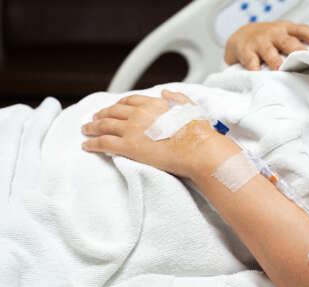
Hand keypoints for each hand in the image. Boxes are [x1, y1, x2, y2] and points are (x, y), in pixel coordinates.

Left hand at [81, 90, 221, 177]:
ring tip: (86, 130)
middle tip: (94, 118)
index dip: (118, 105)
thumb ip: (176, 97)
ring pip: (103, 125)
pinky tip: (86, 145)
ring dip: (92, 127)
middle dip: (101, 114)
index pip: (129, 102)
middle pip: (113, 112)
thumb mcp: (189, 107)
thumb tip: (165, 92)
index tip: (113, 109)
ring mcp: (131, 129)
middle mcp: (139, 114)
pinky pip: (103, 143)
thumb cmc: (196, 131)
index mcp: (153, 104)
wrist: (195, 148)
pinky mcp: (127, 146)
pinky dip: (92, 143)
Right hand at [224, 21, 308, 70]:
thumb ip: (296, 42)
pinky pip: (251, 61)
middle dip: (296, 50)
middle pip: (287, 41)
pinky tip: (259, 75)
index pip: (302, 30)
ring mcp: (259, 42)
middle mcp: (273, 34)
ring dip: (275, 60)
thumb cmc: (266, 40)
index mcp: (286, 29)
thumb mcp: (282, 36)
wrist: (239, 37)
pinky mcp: (245, 51)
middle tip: (305, 58)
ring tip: (280, 68)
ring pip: (269, 51)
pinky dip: (255, 69)